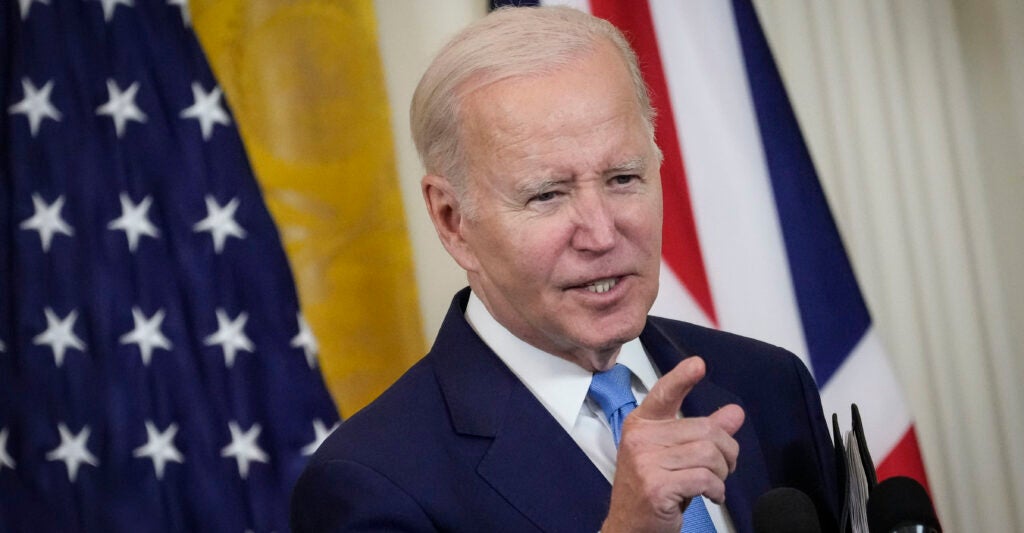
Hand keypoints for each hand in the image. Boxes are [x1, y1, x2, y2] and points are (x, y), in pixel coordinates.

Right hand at [601, 356, 744, 532]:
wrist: (629, 528)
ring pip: (708, 455)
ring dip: (721, 473)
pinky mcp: (657, 486)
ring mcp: (645, 463)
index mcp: (641, 425)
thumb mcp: (675, 456)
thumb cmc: (652, 490)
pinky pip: (705, 479)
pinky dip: (716, 490)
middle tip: (724, 467)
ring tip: (713, 483)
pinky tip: (710, 495)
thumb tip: (734, 413)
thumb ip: (703, 432)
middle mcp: (640, 439)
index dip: (682, 378)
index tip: (698, 365)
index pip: (663, 394)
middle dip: (726, 451)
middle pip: (705, 430)